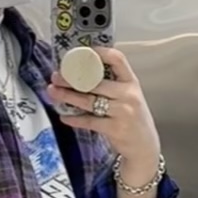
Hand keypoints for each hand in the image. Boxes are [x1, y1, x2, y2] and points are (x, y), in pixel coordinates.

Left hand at [47, 48, 160, 183]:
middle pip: (95, 81)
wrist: (144, 145)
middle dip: (72, 78)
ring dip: (68, 96)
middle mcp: (128, 94)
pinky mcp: (115, 129)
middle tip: (56, 76)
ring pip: (89, 101)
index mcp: (131, 82)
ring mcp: (122, 111)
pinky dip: (74, 119)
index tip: (80, 51)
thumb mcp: (129, 96)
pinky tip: (64, 117)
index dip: (99, 52)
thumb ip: (113, 85)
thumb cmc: (132, 118)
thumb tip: (82, 74)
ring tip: (53, 92)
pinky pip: (89, 121)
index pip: (117, 59)